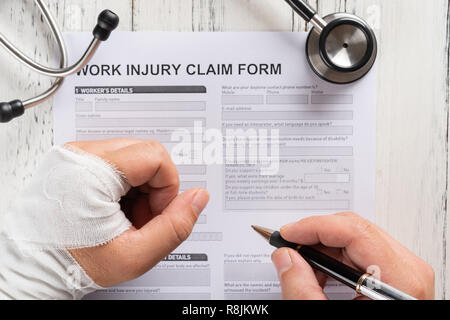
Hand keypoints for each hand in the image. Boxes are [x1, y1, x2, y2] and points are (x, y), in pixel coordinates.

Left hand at [66, 139, 209, 286]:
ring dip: (139, 189)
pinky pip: (115, 163)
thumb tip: (198, 198)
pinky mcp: (73, 162)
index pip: (156, 156)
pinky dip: (123, 187)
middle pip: (146, 154)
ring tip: (124, 218)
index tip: (155, 214)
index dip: (167, 188)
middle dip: (154, 189)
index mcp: (91, 171)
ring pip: (133, 158)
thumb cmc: (70, 265)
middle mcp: (80, 154)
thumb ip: (175, 227)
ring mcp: (74, 156)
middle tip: (139, 220)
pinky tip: (113, 211)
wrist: (31, 268)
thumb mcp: (133, 256)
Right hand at [271, 212, 434, 299]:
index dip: (315, 227)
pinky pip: (362, 252)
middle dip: (315, 237)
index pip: (354, 231)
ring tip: (303, 269)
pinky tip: (320, 276)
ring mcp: (405, 271)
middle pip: (354, 230)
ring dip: (323, 249)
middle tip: (289, 248)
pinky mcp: (397, 275)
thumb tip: (285, 258)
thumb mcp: (324, 317)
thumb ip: (302, 289)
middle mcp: (408, 269)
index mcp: (399, 280)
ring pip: (356, 239)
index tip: (289, 233)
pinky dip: (335, 260)